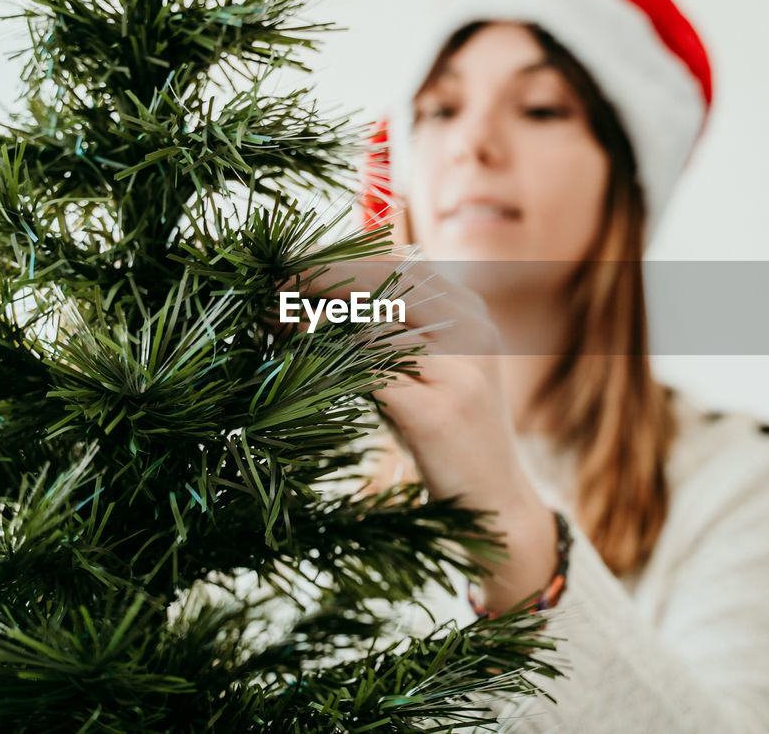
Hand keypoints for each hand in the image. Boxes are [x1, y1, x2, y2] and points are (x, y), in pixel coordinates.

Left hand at [279, 253, 559, 614]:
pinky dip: (332, 366)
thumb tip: (321, 290)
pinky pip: (372, 373)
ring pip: (375, 327)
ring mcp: (460, 371)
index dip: (342, 264)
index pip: (400, 265)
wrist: (496, 505)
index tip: (291, 267)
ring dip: (318, 327)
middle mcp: (474, 331)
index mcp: (471, 311)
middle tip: (271, 286)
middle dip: (322, 280)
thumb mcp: (429, 371)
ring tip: (277, 327)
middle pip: (388, 283)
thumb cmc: (448, 437)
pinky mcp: (438, 412)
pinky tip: (304, 369)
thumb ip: (395, 330)